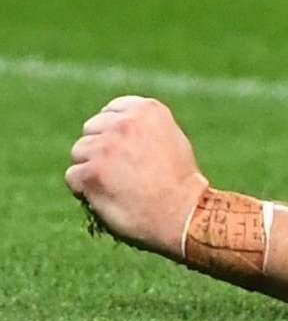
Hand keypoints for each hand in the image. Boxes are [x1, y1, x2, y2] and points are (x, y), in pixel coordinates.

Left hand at [66, 96, 208, 256]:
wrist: (182, 211)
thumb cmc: (178, 179)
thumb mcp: (169, 137)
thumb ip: (142, 127)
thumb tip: (112, 126)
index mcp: (147, 109)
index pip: (111, 110)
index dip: (113, 131)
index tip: (123, 148)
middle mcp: (125, 123)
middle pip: (91, 129)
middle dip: (100, 147)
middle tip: (121, 169)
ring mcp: (106, 147)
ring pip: (79, 152)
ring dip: (90, 167)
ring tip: (116, 183)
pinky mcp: (91, 172)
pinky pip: (73, 176)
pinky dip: (84, 189)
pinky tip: (107, 195)